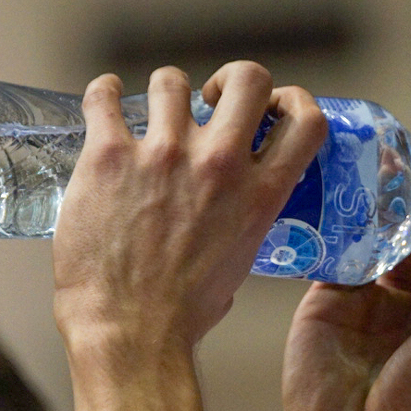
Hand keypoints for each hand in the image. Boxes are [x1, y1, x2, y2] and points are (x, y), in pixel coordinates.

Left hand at [53, 62, 326, 353]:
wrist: (130, 332)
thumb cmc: (186, 311)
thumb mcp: (243, 258)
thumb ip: (245, 217)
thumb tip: (231, 205)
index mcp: (261, 193)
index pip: (306, 120)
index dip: (293, 98)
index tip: (271, 105)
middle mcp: (220, 164)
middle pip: (248, 78)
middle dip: (230, 80)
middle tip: (209, 100)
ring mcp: (164, 154)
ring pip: (171, 80)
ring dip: (164, 92)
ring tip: (149, 112)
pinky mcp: (109, 156)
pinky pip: (104, 98)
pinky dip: (105, 92)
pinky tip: (106, 97)